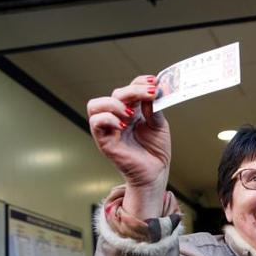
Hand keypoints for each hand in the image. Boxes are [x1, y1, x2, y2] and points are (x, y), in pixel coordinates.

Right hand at [87, 75, 171, 217]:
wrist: (155, 172)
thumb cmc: (156, 151)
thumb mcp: (159, 125)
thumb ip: (153, 108)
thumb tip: (152, 90)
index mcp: (131, 111)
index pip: (129, 89)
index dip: (139, 82)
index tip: (154, 82)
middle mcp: (118, 117)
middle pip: (115, 93)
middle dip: (133, 90)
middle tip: (150, 94)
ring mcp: (109, 128)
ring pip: (96, 104)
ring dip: (115, 104)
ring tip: (132, 114)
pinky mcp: (104, 141)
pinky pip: (96, 122)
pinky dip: (108, 119)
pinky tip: (124, 125)